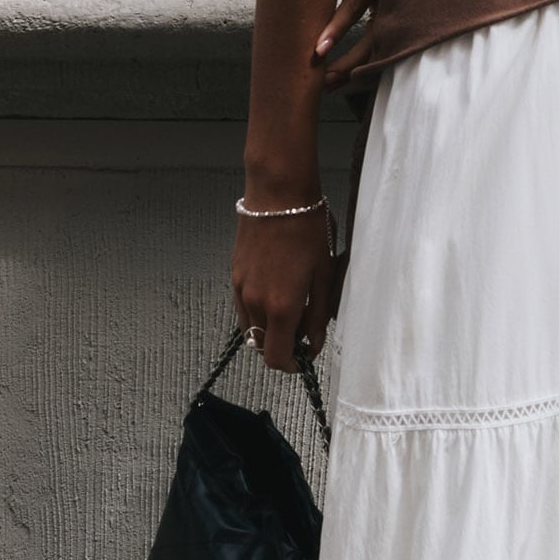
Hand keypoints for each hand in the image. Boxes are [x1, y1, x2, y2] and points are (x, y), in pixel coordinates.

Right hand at [230, 203, 334, 373]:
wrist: (278, 195)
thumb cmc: (308, 228)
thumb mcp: (324, 273)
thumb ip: (318, 313)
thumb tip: (314, 342)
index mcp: (281, 307)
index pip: (277, 358)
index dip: (292, 364)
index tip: (306, 354)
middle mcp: (255, 303)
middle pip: (262, 347)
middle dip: (282, 346)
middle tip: (303, 328)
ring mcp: (241, 290)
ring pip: (250, 329)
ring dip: (269, 328)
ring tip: (291, 306)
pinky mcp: (234, 275)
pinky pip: (243, 307)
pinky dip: (257, 311)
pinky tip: (276, 289)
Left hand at [314, 0, 403, 90]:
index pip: (355, 5)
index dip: (337, 28)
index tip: (318, 50)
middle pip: (370, 40)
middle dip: (345, 64)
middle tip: (321, 81)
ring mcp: (403, 7)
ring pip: (381, 47)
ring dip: (356, 68)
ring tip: (330, 85)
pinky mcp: (408, 14)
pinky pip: (390, 43)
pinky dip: (372, 61)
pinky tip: (354, 76)